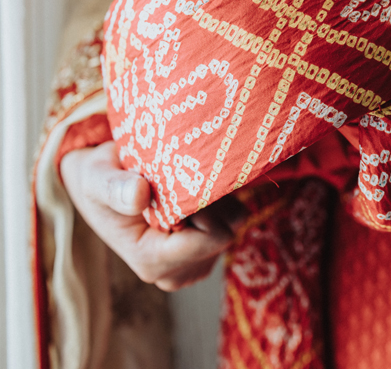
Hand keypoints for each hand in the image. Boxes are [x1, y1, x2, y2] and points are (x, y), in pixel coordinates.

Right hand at [61, 141, 246, 290]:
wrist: (103, 185)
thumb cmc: (99, 180)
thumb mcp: (97, 178)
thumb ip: (115, 188)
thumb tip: (138, 194)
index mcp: (150, 261)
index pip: (208, 239)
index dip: (205, 207)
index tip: (183, 183)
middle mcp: (173, 272)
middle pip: (225, 235)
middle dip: (212, 204)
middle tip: (184, 181)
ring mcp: (191, 266)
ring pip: (233, 228)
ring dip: (217, 203)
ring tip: (186, 189)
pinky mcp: (204, 254)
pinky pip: (233, 224)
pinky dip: (220, 206)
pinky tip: (193, 197)